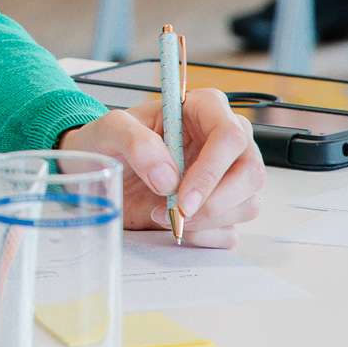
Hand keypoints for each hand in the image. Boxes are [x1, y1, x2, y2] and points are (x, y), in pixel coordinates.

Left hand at [57, 88, 264, 246]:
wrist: (97, 170)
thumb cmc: (108, 142)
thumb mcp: (109, 130)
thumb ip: (135, 142)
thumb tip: (169, 177)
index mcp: (204, 110)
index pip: (230, 135)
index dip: (212, 169)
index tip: (183, 196)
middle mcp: (223, 142)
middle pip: (251, 173)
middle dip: (216, 201)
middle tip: (178, 213)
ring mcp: (226, 177)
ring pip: (247, 204)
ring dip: (207, 220)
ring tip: (165, 214)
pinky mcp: (219, 208)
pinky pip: (231, 230)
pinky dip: (205, 237)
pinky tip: (178, 227)